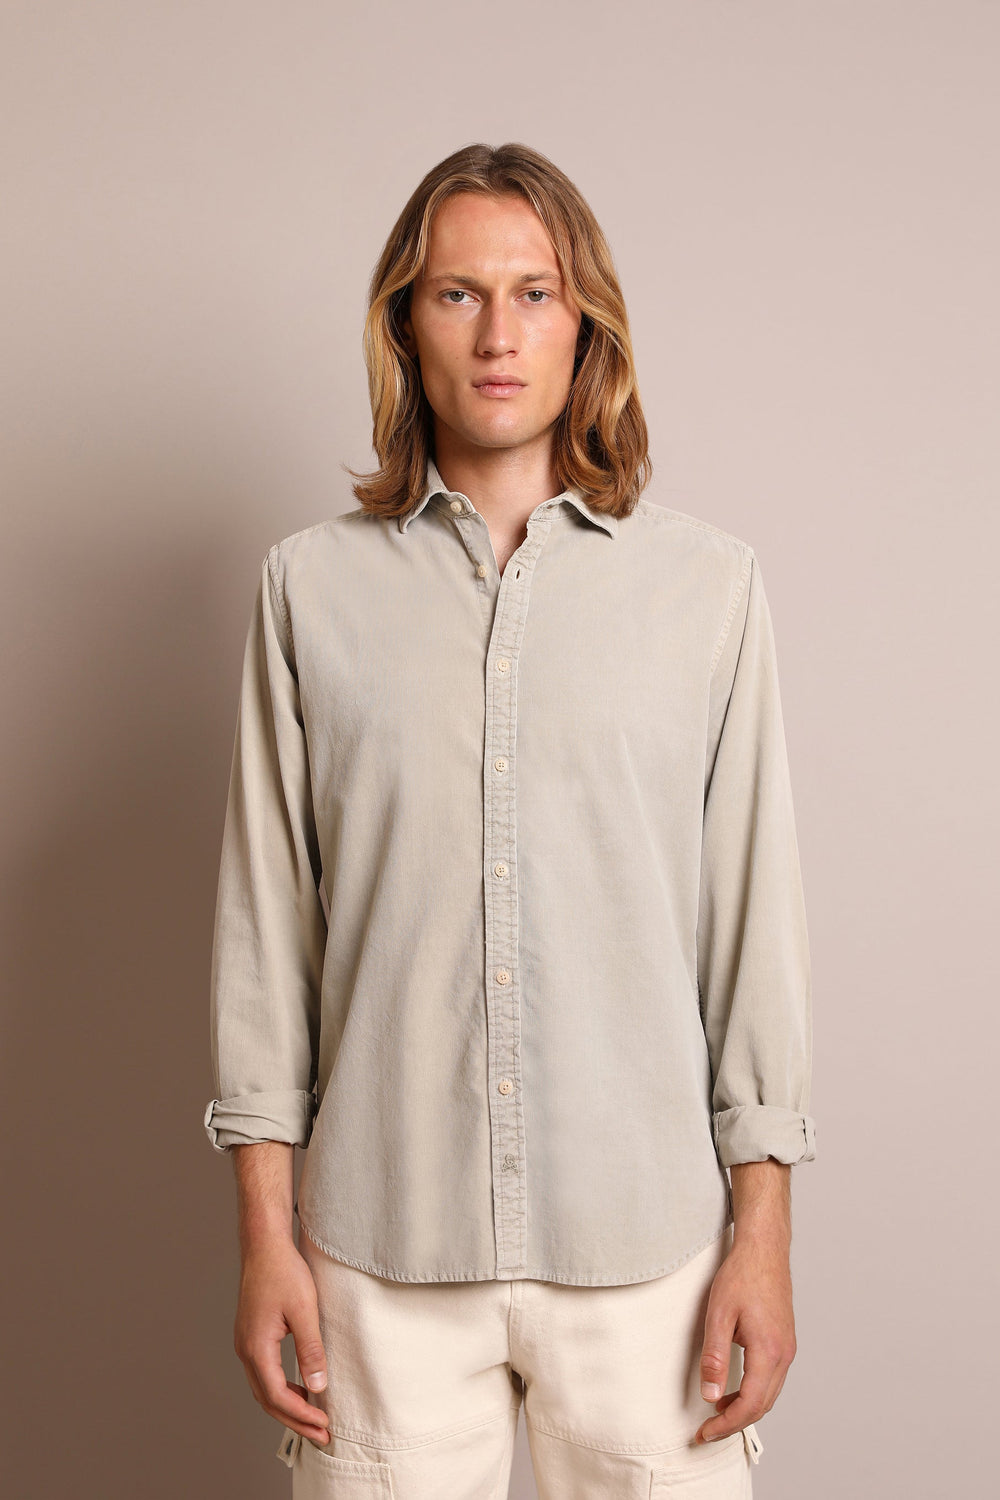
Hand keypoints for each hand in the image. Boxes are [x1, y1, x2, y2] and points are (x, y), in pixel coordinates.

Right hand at [233, 1234, 331, 1444]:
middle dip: (295, 1421)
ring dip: (288, 1407)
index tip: (325, 1425)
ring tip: (314, 1419)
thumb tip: (317, 1387)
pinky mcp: (251, 1337)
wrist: (264, 1246)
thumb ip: (311, 1350)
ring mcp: (245, 1344)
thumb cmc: (284, 1272)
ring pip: (263, 1390)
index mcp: (257, 1348)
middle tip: (322, 1436)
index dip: (302, 1415)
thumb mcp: (304, 1311)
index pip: (278, 1397)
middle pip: (268, 1400)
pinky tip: (300, 1390)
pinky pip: (263, 1375)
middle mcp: (245, 1351)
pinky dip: (281, 1390)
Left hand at [695, 1233, 795, 1443]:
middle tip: (707, 1431)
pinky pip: (772, 1379)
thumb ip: (714, 1358)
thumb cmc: (741, 1276)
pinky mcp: (785, 1342)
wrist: (764, 1250)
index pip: (750, 1404)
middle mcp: (784, 1354)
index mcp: (769, 1351)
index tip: (705, 1433)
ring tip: (717, 1412)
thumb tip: (710, 1395)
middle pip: (763, 1406)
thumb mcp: (719, 1315)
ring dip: (745, 1409)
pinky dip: (754, 1392)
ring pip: (769, 1394)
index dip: (727, 1425)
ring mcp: (787, 1349)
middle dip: (735, 1423)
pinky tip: (734, 1389)